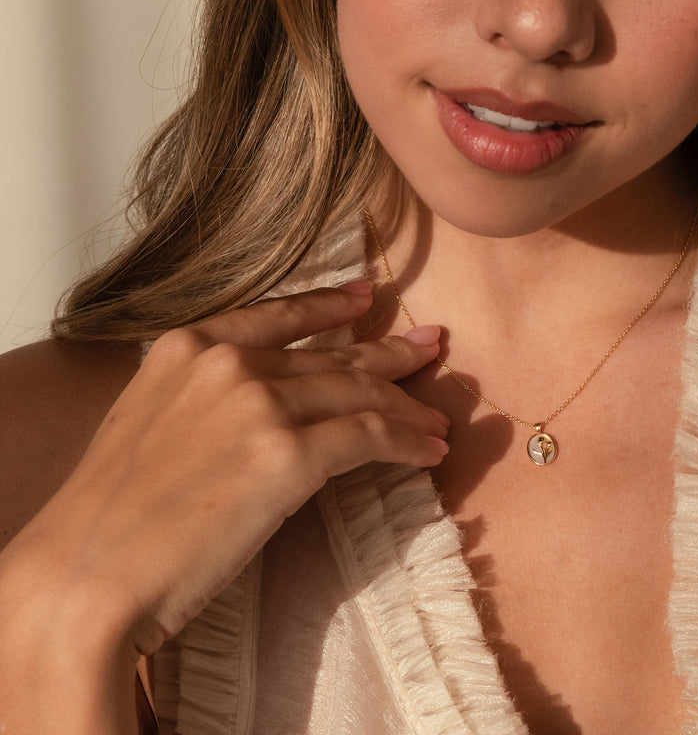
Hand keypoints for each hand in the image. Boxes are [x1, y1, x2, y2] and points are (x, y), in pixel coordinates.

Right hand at [2, 282, 445, 665]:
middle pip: (331, 357)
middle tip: (430, 347)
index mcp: (187, 347)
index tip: (366, 298)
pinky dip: (407, 442)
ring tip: (439, 419)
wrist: (83, 574)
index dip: (330, 306)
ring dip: (407, 408)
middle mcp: (227, 363)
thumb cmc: (110, 516)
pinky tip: (429, 450)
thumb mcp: (150, 424)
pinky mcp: (286, 454)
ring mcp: (259, 404)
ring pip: (359, 394)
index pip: (278, 313)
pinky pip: (368, 436)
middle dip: (388, 355)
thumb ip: (205, 398)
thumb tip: (266, 405)